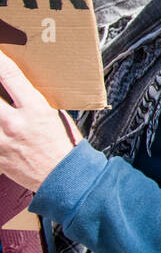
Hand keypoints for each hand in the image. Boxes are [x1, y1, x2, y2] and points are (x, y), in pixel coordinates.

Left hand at [0, 49, 79, 191]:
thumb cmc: (63, 146)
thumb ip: (32, 100)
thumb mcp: (55, 115)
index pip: (7, 74)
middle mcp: (12, 123)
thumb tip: (17, 85)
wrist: (63, 178)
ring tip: (0, 107)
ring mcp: (0, 140)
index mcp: (34, 109)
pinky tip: (0, 128)